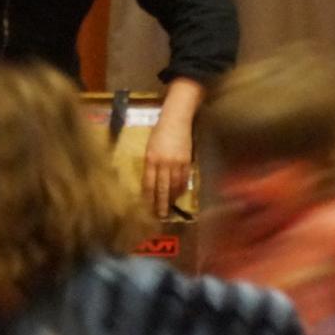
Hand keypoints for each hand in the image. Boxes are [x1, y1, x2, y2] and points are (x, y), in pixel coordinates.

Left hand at [143, 80, 201, 218]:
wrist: (177, 119)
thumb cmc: (159, 132)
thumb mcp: (149, 148)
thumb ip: (150, 164)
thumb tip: (150, 182)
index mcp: (150, 158)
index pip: (148, 183)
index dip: (148, 197)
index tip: (146, 208)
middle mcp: (163, 162)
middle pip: (162, 188)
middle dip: (160, 203)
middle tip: (160, 215)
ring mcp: (176, 162)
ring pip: (174, 185)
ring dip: (171, 197)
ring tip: (169, 207)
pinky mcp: (187, 160)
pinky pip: (184, 178)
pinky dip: (181, 188)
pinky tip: (178, 194)